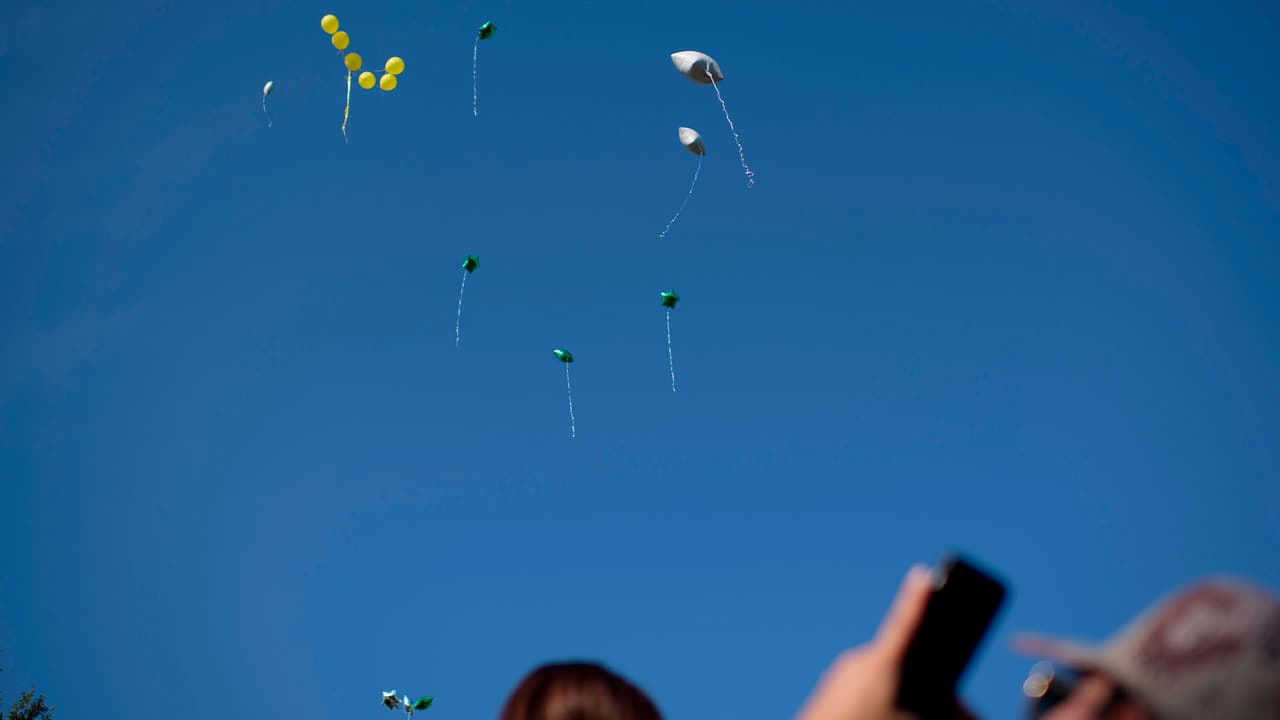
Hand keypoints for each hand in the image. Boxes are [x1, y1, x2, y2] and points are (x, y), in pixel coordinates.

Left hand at [793, 565, 975, 719]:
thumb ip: (948, 713)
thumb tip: (966, 711)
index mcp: (883, 663)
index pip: (907, 621)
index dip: (919, 598)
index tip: (923, 574)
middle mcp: (861, 662)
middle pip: (903, 662)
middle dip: (929, 681)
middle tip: (952, 704)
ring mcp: (842, 677)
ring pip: (883, 679)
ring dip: (902, 696)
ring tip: (909, 713)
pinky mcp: (831, 693)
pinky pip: (864, 690)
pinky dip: (880, 703)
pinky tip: (887, 715)